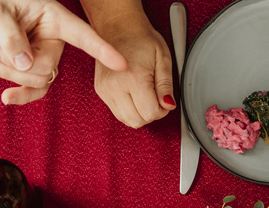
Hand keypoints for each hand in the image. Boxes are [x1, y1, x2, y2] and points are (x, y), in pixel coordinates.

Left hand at [0, 0, 126, 105]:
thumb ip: (11, 38)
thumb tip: (25, 65)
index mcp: (52, 17)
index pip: (82, 35)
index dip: (101, 49)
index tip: (122, 64)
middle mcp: (52, 37)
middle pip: (48, 66)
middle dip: (16, 66)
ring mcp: (42, 55)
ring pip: (38, 80)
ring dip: (9, 74)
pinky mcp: (30, 69)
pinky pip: (34, 90)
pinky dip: (19, 95)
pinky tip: (7, 97)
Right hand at [89, 11, 172, 127]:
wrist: (118, 26)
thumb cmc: (141, 38)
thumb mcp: (163, 58)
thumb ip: (166, 84)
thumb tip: (168, 105)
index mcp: (133, 78)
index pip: (150, 113)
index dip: (161, 110)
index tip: (163, 98)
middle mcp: (115, 86)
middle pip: (136, 121)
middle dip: (150, 114)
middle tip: (155, 96)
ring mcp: (105, 90)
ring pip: (126, 120)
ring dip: (139, 113)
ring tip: (144, 94)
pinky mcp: (100, 91)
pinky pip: (117, 113)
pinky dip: (129, 109)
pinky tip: (134, 94)